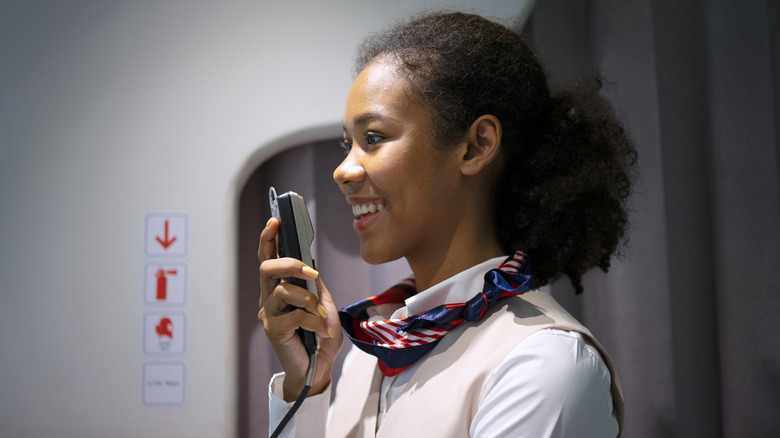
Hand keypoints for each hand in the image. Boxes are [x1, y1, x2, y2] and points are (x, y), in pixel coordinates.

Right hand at [257, 218, 343, 400]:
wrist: (318, 367)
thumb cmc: (320, 335)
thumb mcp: (323, 304)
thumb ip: (314, 285)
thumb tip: (310, 264)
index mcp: (279, 288)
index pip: (269, 258)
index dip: (268, 239)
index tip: (275, 221)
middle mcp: (269, 298)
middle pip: (267, 268)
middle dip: (289, 263)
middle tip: (311, 272)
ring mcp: (269, 314)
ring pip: (283, 291)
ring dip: (308, 300)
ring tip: (321, 316)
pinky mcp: (272, 331)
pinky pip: (295, 316)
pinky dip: (314, 322)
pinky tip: (321, 332)